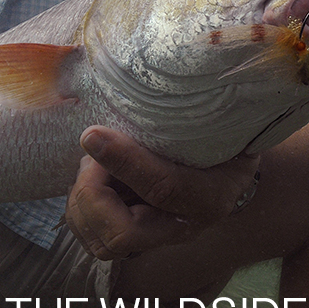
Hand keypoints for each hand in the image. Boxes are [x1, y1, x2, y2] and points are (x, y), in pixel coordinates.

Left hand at [65, 126, 260, 260]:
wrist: (229, 171)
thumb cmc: (223, 138)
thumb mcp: (223, 121)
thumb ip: (196, 110)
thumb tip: (183, 66)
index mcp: (211, 194)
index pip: (165, 188)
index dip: (125, 163)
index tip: (92, 134)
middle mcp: (183, 226)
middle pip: (124, 233)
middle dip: (93, 191)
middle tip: (93, 148)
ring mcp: (157, 239)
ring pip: (103, 241)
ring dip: (83, 199)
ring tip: (93, 162)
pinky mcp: (134, 241)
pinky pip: (92, 238)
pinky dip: (80, 209)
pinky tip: (93, 179)